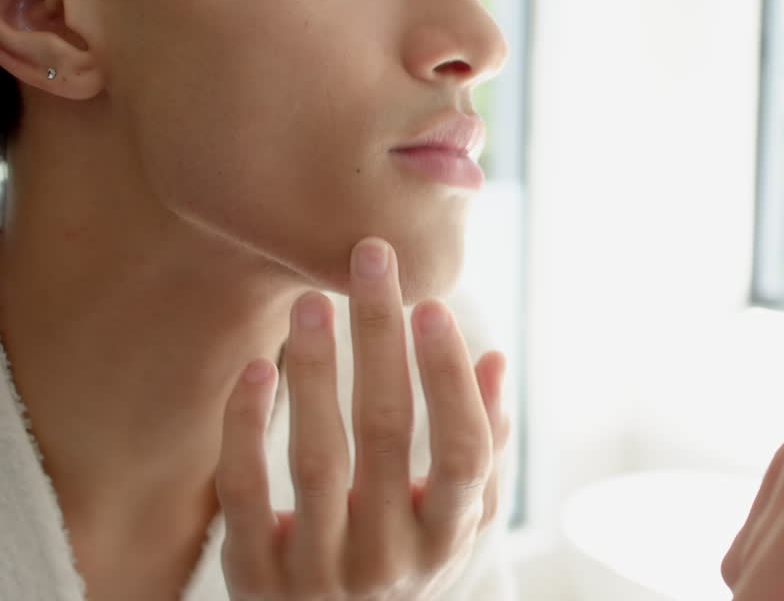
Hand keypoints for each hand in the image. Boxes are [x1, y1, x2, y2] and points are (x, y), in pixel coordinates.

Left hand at [215, 237, 512, 599]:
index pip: (461, 451)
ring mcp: (320, 572)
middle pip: (387, 433)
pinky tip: (259, 367)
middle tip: (370, 258)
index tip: (434, 304)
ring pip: (318, 458)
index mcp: (447, 538)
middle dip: (380, 337)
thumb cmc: (406, 557)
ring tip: (312, 300)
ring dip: (317, 369)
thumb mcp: (455, 518)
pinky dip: (246, 427)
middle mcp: (391, 559)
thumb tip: (494, 359)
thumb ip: (482, 445)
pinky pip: (246, 491)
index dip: (448, 376)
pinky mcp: (255, 575)